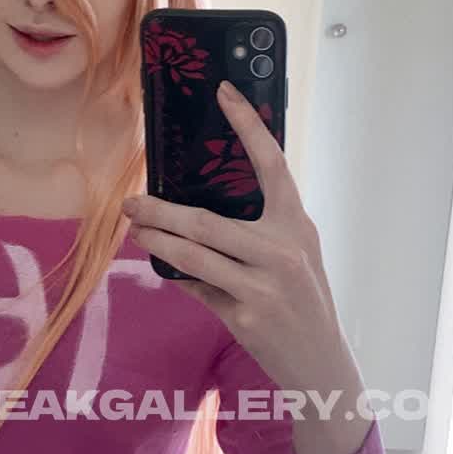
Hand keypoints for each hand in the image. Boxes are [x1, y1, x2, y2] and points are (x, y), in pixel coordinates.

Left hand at [122, 81, 351, 400]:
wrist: (321, 362)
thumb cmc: (303, 303)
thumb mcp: (295, 258)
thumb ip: (261, 233)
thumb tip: (202, 215)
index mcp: (297, 225)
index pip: (272, 164)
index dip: (248, 125)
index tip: (224, 91)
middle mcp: (282, 251)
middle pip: (205, 221)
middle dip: (160, 212)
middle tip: (131, 203)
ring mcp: (263, 286)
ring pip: (193, 255)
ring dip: (157, 243)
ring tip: (137, 233)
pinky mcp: (245, 316)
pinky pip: (198, 288)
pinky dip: (180, 277)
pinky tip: (168, 269)